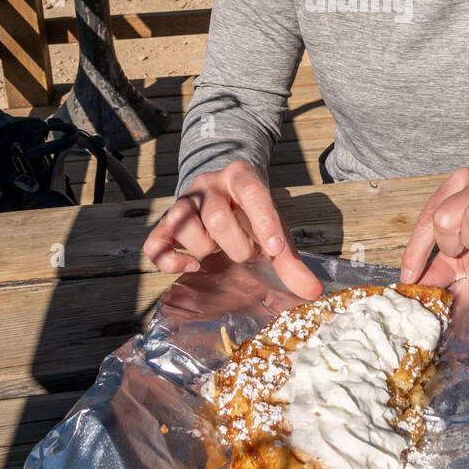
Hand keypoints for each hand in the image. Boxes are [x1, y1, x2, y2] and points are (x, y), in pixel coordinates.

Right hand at [142, 160, 322, 297]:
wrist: (222, 195)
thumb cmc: (251, 216)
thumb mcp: (273, 229)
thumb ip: (290, 260)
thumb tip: (313, 292)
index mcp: (240, 176)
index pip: (253, 192)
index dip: (264, 221)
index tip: (275, 250)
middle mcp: (207, 185)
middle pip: (217, 216)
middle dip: (236, 245)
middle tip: (246, 252)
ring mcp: (182, 202)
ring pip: (186, 227)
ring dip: (206, 249)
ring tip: (218, 249)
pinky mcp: (164, 224)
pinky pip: (155, 245)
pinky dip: (171, 261)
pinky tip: (192, 266)